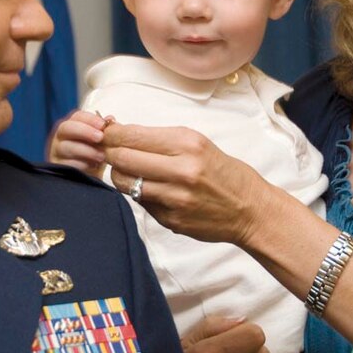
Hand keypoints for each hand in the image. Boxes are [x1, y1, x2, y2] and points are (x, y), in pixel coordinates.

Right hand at [47, 110, 111, 175]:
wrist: (92, 177)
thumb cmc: (96, 155)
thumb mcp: (104, 142)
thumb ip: (107, 130)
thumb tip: (110, 118)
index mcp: (73, 125)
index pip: (77, 116)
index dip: (90, 119)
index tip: (102, 125)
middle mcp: (61, 136)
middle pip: (66, 127)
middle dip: (84, 131)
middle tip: (100, 137)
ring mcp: (56, 152)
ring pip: (65, 147)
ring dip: (86, 150)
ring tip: (101, 156)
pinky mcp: (57, 167)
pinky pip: (66, 164)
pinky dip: (80, 164)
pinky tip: (92, 166)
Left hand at [101, 122, 270, 245]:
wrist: (249, 209)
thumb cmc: (222, 172)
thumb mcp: (197, 144)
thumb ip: (158, 140)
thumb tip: (117, 132)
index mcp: (187, 144)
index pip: (131, 136)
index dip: (110, 134)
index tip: (103, 133)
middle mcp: (181, 170)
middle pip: (121, 158)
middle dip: (109, 153)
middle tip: (108, 151)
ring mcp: (175, 198)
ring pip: (124, 183)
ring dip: (120, 175)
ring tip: (131, 172)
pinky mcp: (171, 220)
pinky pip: (140, 203)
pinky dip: (139, 194)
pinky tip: (152, 190)